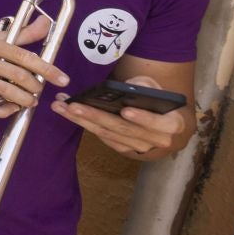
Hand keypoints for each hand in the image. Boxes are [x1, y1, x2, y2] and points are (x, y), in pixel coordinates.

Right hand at [0, 14, 67, 115]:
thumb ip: (22, 34)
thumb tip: (45, 22)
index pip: (22, 55)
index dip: (46, 68)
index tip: (62, 78)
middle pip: (17, 75)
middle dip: (35, 87)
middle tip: (39, 91)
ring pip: (6, 92)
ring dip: (24, 100)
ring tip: (29, 101)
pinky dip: (5, 110)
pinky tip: (11, 107)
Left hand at [52, 75, 191, 159]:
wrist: (163, 123)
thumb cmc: (157, 102)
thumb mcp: (156, 89)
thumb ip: (144, 86)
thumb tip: (124, 87)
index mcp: (172, 124)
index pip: (160, 124)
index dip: (144, 119)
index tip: (126, 111)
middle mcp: (157, 140)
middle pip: (123, 129)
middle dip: (96, 116)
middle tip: (73, 105)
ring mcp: (139, 148)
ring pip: (108, 133)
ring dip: (82, 120)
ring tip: (61, 106)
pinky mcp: (124, 148)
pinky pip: (102, 136)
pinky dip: (84, 124)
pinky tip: (68, 112)